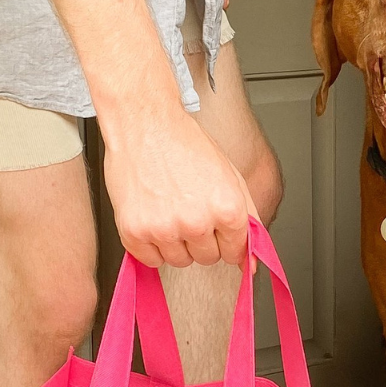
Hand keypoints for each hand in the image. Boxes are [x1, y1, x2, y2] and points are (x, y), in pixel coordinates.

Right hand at [102, 107, 256, 267]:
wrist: (146, 123)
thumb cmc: (186, 145)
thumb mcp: (231, 178)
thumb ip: (248, 221)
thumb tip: (251, 263)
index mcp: (227, 209)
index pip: (235, 252)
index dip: (226, 239)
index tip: (216, 227)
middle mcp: (197, 222)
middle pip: (207, 259)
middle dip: (202, 240)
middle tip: (189, 209)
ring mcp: (163, 229)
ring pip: (179, 261)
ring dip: (176, 243)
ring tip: (169, 209)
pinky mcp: (134, 231)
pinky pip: (149, 260)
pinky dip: (150, 245)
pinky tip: (153, 217)